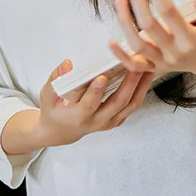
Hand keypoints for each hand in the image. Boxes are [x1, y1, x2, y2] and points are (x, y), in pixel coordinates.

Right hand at [34, 58, 154, 146]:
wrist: (62, 132)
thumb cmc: (54, 111)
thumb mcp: (47, 96)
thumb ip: (55, 79)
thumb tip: (68, 63)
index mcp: (78, 116)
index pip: (89, 104)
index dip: (96, 91)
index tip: (103, 76)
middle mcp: (97, 121)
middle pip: (117, 103)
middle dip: (128, 83)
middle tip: (135, 64)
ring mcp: (109, 122)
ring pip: (130, 104)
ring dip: (141, 85)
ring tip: (148, 67)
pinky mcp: (117, 119)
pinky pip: (132, 105)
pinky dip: (141, 90)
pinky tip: (147, 75)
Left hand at [108, 0, 195, 79]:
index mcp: (191, 40)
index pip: (169, 11)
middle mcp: (174, 53)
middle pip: (149, 26)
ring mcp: (163, 62)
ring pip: (137, 45)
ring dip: (124, 22)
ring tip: (119, 0)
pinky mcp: (155, 68)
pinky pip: (134, 66)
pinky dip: (120, 56)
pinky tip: (110, 41)